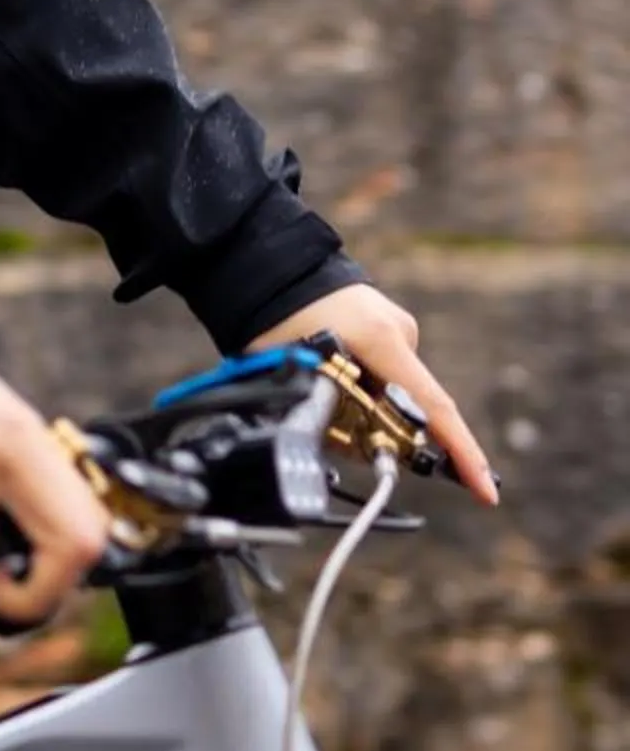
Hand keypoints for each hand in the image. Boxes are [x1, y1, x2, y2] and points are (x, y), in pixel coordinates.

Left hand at [245, 286, 499, 508]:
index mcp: (380, 339)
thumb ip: (323, 414)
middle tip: (337, 426)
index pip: (434, 406)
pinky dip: (361, 384)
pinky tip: (326, 373)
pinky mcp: (380, 320)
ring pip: (389, 388)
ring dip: (364, 404)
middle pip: (408, 404)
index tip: (485, 492)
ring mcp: (391, 322)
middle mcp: (397, 329)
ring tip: (317, 384)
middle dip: (381, 429)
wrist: (265, 258)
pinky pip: (380, 368)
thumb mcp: (292, 369)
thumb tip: (351, 450)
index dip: (461, 454)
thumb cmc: (273, 311)